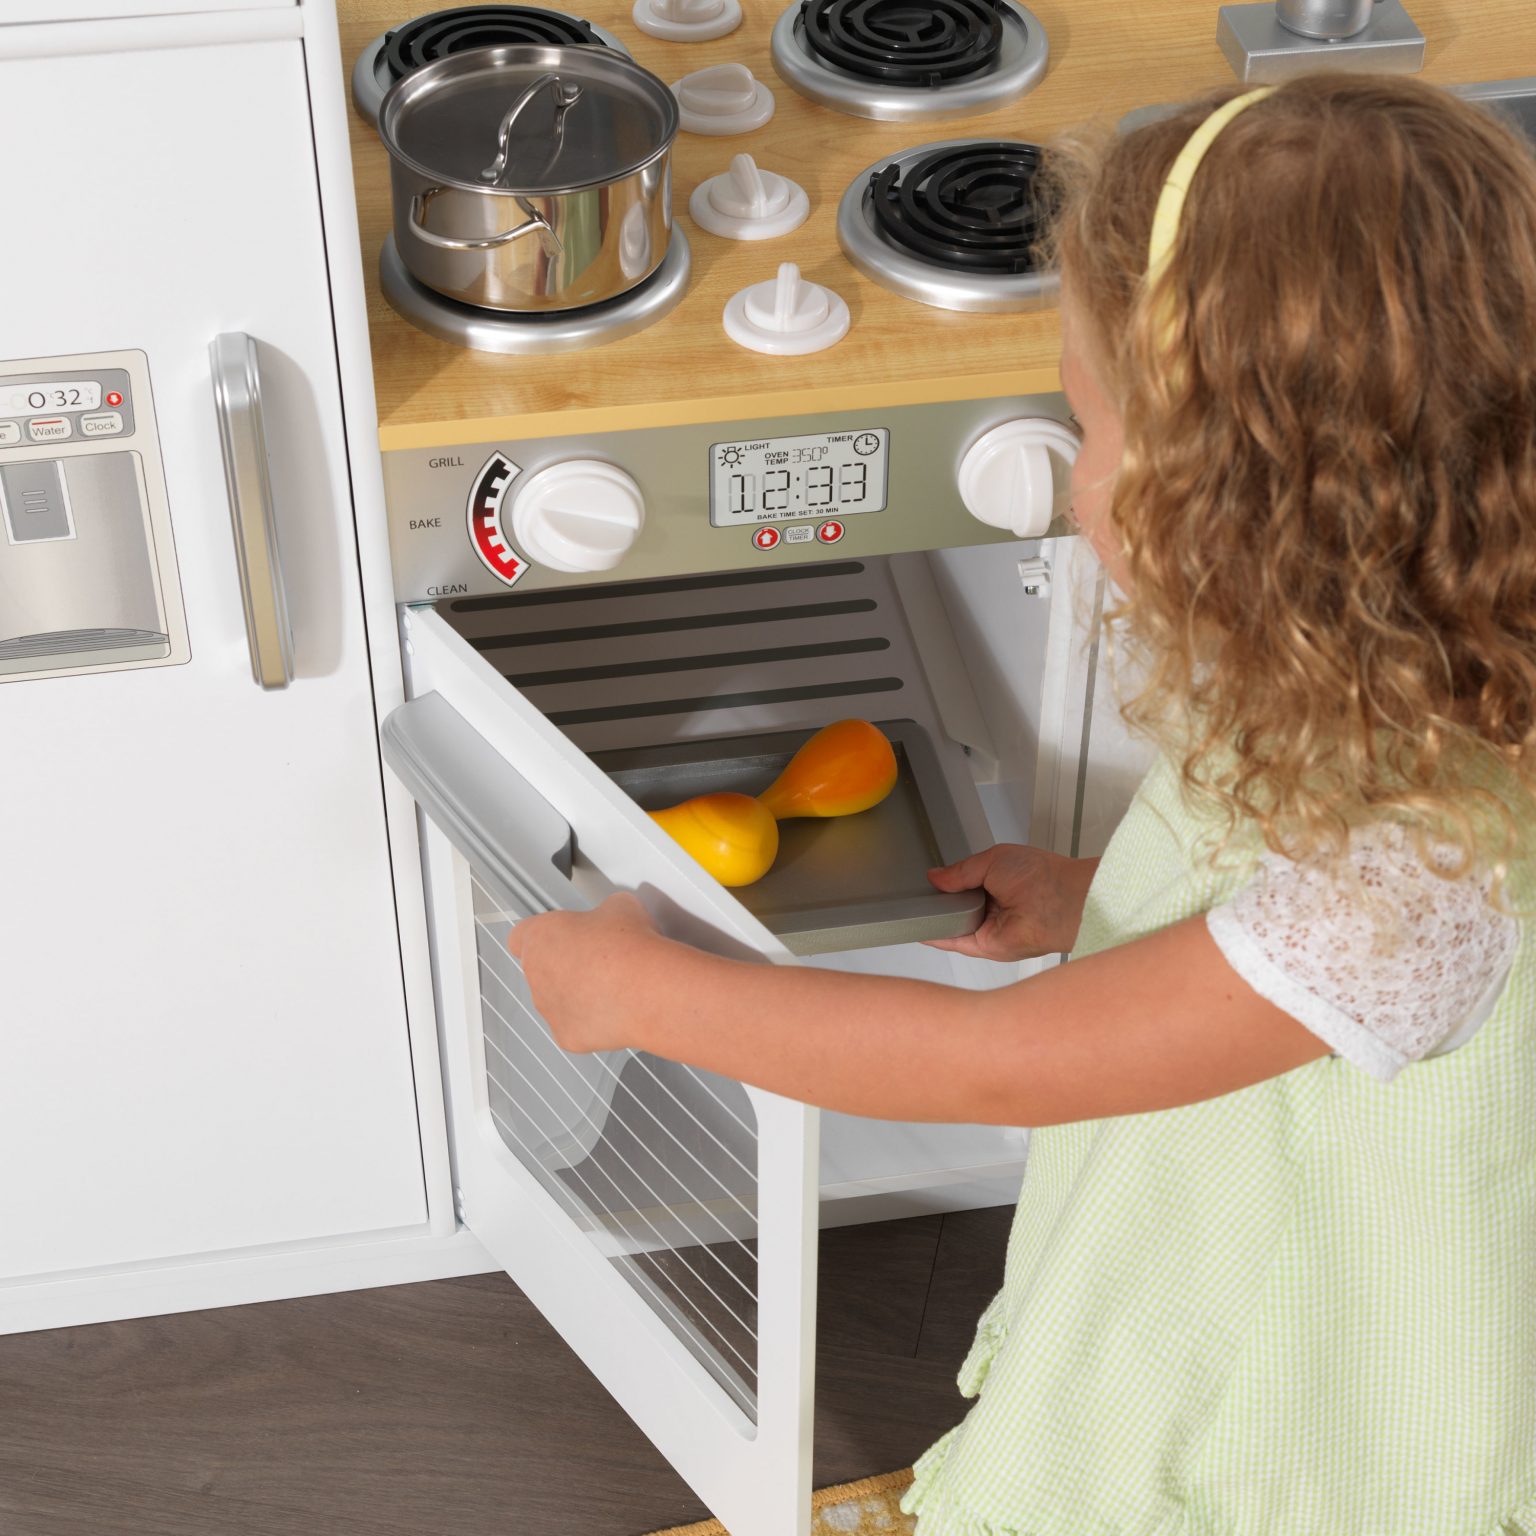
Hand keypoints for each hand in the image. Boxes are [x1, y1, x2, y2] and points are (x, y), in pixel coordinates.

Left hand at [506, 892, 665, 1053]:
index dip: (543, 935)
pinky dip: (592, 1020)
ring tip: (613, 985)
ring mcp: (548, 1008)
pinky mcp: (566, 1036)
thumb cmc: (628, 948)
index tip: (561, 935)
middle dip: (566, 965)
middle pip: (542, 969)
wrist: (646, 989)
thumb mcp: (620, 906)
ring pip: (557, 1000)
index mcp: (540, 936)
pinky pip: (575, 1026)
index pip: (521, 936)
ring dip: (578, 994)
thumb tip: (614, 914)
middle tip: (598, 959)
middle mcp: (536, 974)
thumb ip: (604, 910)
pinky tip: (615, 1009)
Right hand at [926, 845, 1098, 961]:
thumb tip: (936, 877)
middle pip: (957, 906)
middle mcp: (994, 906)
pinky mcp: (986, 946)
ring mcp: (989, 927)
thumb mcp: (992, 860)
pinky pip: (955, 942)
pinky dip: (937, 936)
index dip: (946, 882)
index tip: (928, 880)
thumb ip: (961, 871)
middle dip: (939, 900)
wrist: (1061, 902)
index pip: (964, 884)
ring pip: (953, 924)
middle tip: (918, 892)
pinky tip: (921, 927)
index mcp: (998, 882)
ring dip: (936, 917)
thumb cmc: (1041, 876)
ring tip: (914, 906)